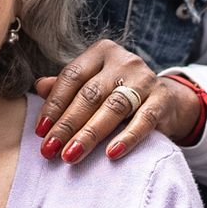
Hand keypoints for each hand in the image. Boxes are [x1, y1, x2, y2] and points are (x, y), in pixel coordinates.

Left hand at [32, 38, 201, 164]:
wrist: (168, 100)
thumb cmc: (120, 92)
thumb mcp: (94, 83)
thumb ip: (68, 86)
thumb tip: (38, 86)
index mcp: (101, 53)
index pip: (71, 76)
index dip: (54, 104)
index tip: (40, 131)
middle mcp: (123, 61)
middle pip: (90, 94)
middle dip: (66, 124)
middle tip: (49, 150)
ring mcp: (145, 79)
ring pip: (113, 107)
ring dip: (89, 134)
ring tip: (71, 155)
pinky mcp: (162, 100)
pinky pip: (143, 120)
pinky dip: (127, 138)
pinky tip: (111, 154)